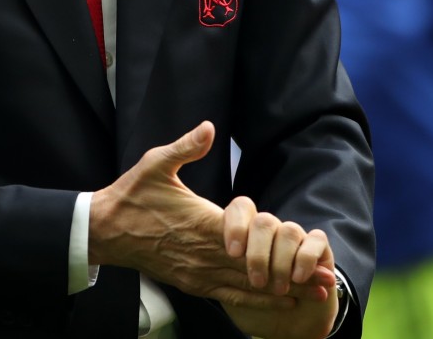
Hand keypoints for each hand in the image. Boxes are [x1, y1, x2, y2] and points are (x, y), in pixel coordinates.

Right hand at [88, 122, 295, 310]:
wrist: (103, 229)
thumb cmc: (131, 194)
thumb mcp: (155, 163)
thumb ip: (185, 147)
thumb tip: (209, 127)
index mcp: (202, 223)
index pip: (251, 240)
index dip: (284, 249)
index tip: (312, 251)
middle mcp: (203, 253)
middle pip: (257, 269)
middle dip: (295, 276)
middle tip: (329, 281)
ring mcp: (196, 272)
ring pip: (245, 287)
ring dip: (281, 293)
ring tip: (314, 298)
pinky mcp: (190, 282)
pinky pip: (226, 296)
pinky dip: (253, 302)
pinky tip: (276, 305)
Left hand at [221, 197, 338, 338]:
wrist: (288, 329)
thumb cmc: (253, 310)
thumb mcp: (225, 292)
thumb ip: (211, 269)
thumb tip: (190, 256)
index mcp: (247, 236)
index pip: (241, 209)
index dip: (236, 224)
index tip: (233, 252)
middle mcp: (272, 233)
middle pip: (264, 221)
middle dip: (259, 254)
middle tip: (257, 282)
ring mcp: (295, 239)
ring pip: (289, 230)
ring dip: (282, 263)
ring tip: (279, 288)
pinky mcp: (319, 250)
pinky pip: (317, 240)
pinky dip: (306, 259)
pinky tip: (299, 278)